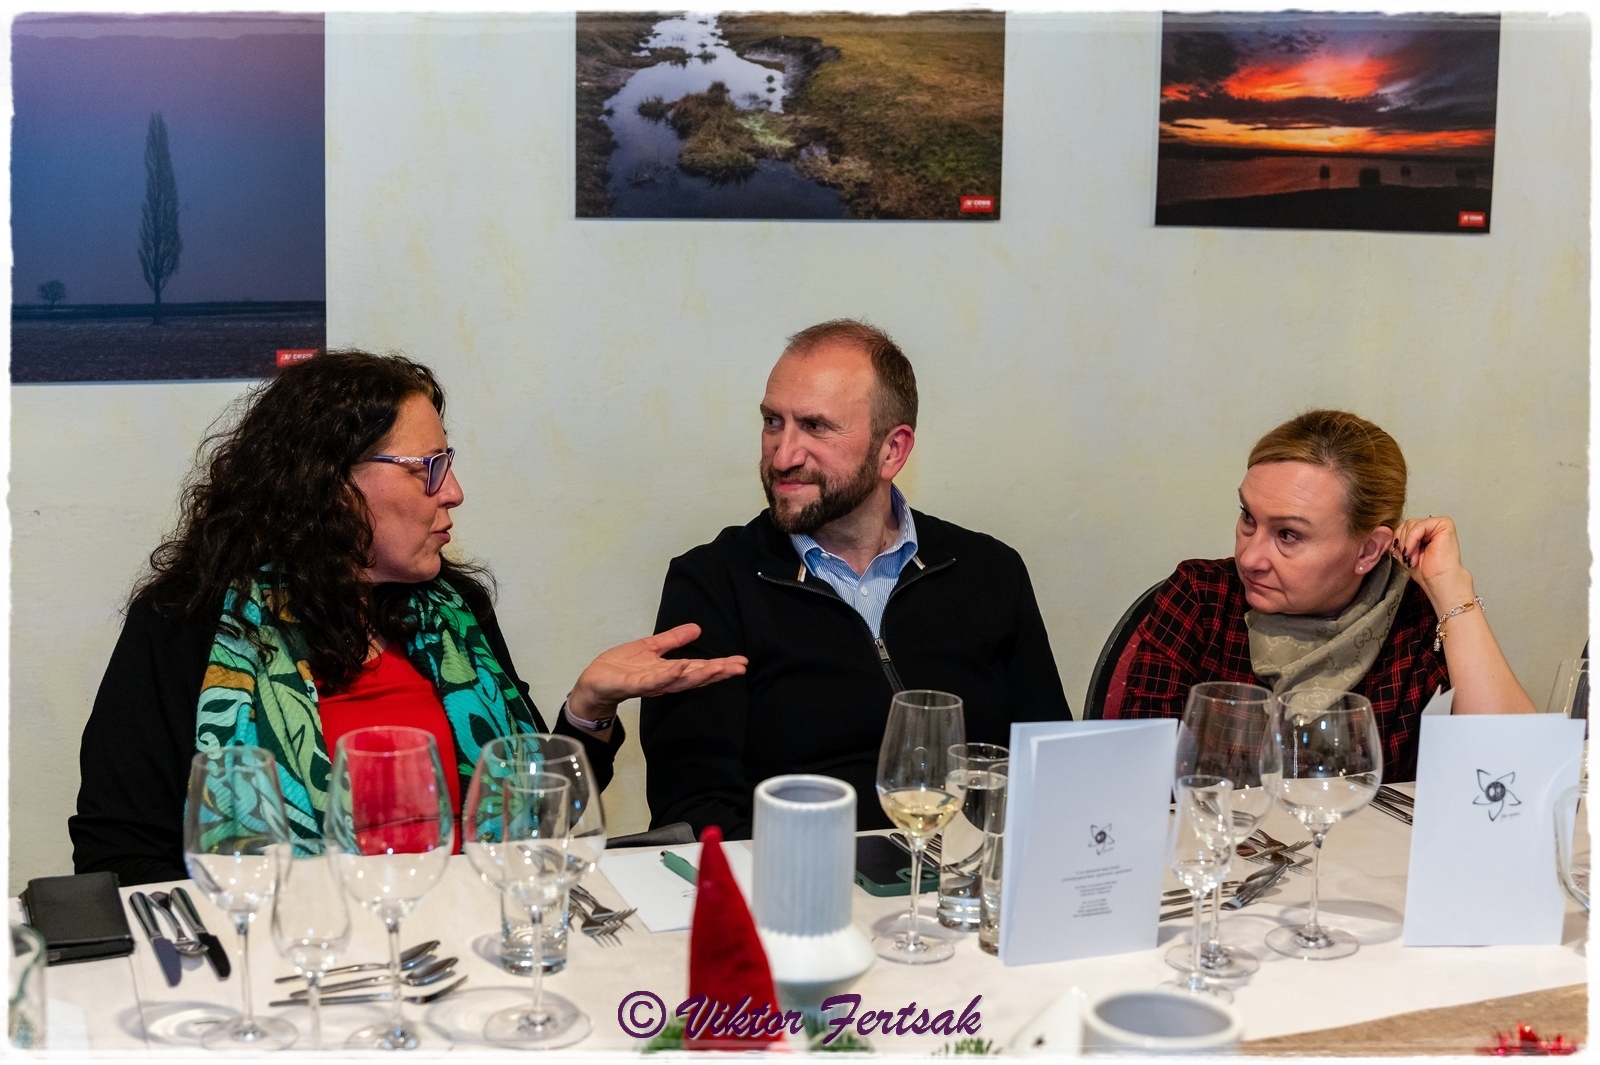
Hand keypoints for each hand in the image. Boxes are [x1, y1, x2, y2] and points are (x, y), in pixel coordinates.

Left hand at [567, 624, 747, 722]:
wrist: (594, 681)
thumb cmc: (621, 667)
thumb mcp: (650, 647)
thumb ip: (673, 639)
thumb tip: (697, 628)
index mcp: (669, 671)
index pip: (699, 669)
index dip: (720, 666)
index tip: (741, 662)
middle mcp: (664, 680)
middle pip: (696, 677)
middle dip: (718, 672)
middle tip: (740, 667)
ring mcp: (650, 684)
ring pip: (679, 680)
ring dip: (700, 675)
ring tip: (719, 667)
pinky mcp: (633, 685)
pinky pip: (653, 681)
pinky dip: (668, 675)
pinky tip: (681, 666)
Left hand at [1390, 515, 1472, 611]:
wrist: (1439, 581)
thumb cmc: (1425, 570)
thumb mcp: (1405, 552)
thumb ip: (1398, 540)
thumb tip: (1385, 532)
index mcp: (1424, 531)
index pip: (1403, 526)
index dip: (1397, 540)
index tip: (1401, 555)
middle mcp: (1432, 525)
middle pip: (1406, 524)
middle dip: (1402, 542)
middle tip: (1407, 557)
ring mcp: (1439, 523)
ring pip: (1411, 524)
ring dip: (1407, 543)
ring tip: (1412, 558)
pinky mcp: (1445, 523)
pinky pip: (1419, 526)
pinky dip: (1411, 539)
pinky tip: (1413, 551)